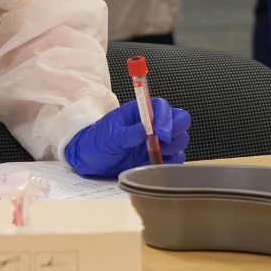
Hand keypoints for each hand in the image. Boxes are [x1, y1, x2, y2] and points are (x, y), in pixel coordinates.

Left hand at [65, 99, 190, 177]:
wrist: (90, 160)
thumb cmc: (97, 142)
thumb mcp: (108, 136)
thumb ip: (125, 134)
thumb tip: (142, 131)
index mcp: (139, 112)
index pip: (162, 107)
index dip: (166, 117)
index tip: (161, 132)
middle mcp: (152, 125)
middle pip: (179, 120)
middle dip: (175, 131)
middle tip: (162, 143)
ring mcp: (157, 141)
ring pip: (180, 139)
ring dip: (173, 147)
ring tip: (153, 153)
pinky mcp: (158, 157)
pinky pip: (176, 158)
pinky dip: (171, 162)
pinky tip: (155, 163)